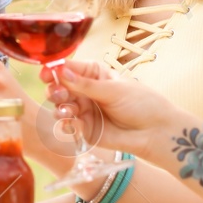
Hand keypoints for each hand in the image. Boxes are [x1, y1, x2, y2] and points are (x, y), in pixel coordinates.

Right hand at [47, 63, 175, 158]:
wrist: (155, 133)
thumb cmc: (142, 104)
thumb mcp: (114, 90)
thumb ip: (86, 85)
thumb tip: (61, 72)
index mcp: (96, 75)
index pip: (70, 68)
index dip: (55, 69)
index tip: (46, 73)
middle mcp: (87, 91)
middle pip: (60, 86)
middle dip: (55, 89)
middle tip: (59, 93)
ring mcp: (85, 110)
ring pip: (60, 105)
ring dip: (59, 106)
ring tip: (69, 110)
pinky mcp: (85, 129)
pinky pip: (67, 124)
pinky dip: (65, 123)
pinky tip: (71, 122)